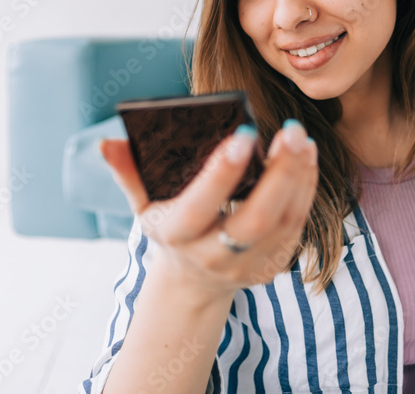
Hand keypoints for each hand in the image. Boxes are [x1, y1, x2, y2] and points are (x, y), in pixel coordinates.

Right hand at [99, 120, 318, 298]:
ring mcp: (247, 266)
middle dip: (279, 174)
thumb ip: (129, 174)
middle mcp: (214, 256)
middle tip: (291, 131)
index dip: (222, 173)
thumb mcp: (143, 205)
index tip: (245, 133)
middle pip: (255, 219)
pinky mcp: (273, 266)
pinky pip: (297, 227)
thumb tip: (107, 144)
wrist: (193, 282)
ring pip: (284, 222)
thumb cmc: (170, 228)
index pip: (201, 206)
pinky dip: (305, 189)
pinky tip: (307, 158)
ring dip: (298, 177)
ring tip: (300, 139)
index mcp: (178, 236)